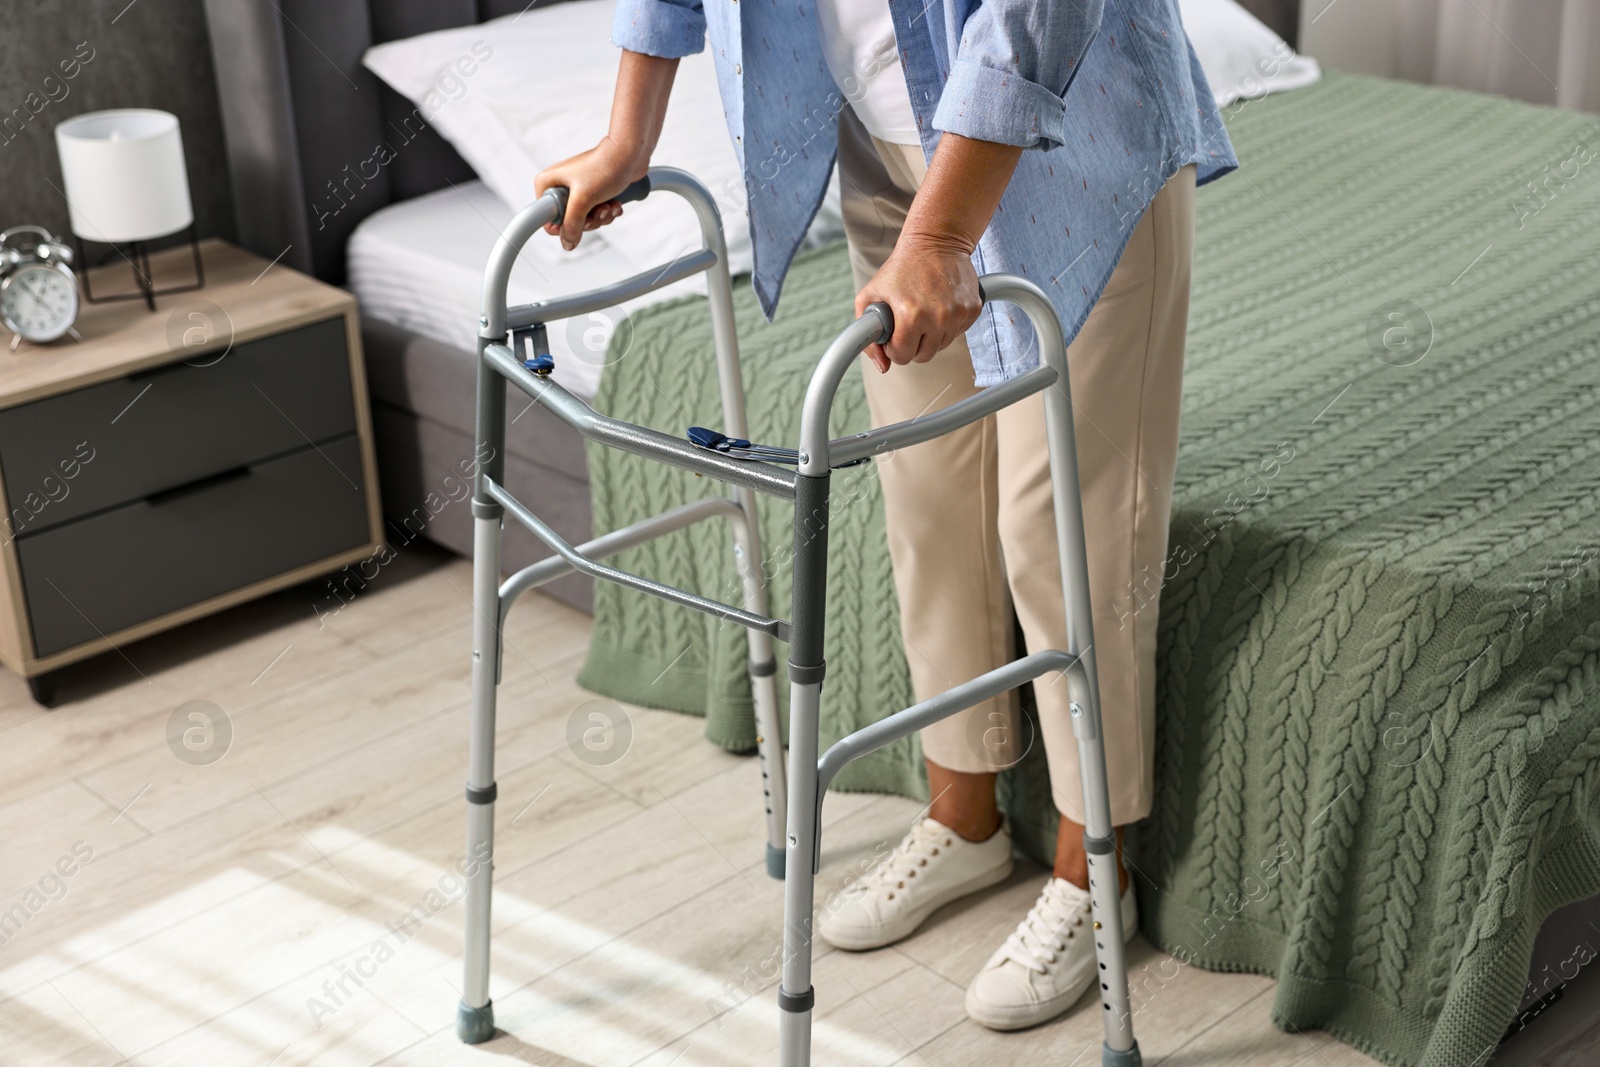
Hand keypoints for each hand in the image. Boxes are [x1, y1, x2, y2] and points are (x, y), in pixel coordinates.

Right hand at [534, 136, 648, 250]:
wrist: (630, 153)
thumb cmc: (605, 167)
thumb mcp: (582, 200)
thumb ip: (571, 225)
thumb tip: (567, 244)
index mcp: (548, 184)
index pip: (547, 219)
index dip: (565, 225)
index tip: (580, 218)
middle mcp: (560, 186)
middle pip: (569, 222)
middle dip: (589, 221)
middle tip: (599, 210)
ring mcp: (577, 189)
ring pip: (585, 219)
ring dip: (602, 216)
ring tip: (609, 205)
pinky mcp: (593, 192)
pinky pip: (597, 212)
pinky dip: (608, 211)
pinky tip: (615, 203)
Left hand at [855, 233, 982, 372]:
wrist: (935, 242)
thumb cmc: (900, 269)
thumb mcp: (870, 297)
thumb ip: (867, 336)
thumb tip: (883, 367)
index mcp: (910, 315)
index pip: (902, 356)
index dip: (894, 348)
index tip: (893, 335)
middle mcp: (938, 317)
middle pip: (923, 356)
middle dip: (912, 345)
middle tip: (907, 324)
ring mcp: (958, 314)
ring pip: (941, 346)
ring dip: (930, 336)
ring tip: (923, 311)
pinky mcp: (973, 309)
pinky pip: (957, 333)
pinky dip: (947, 325)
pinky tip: (939, 306)